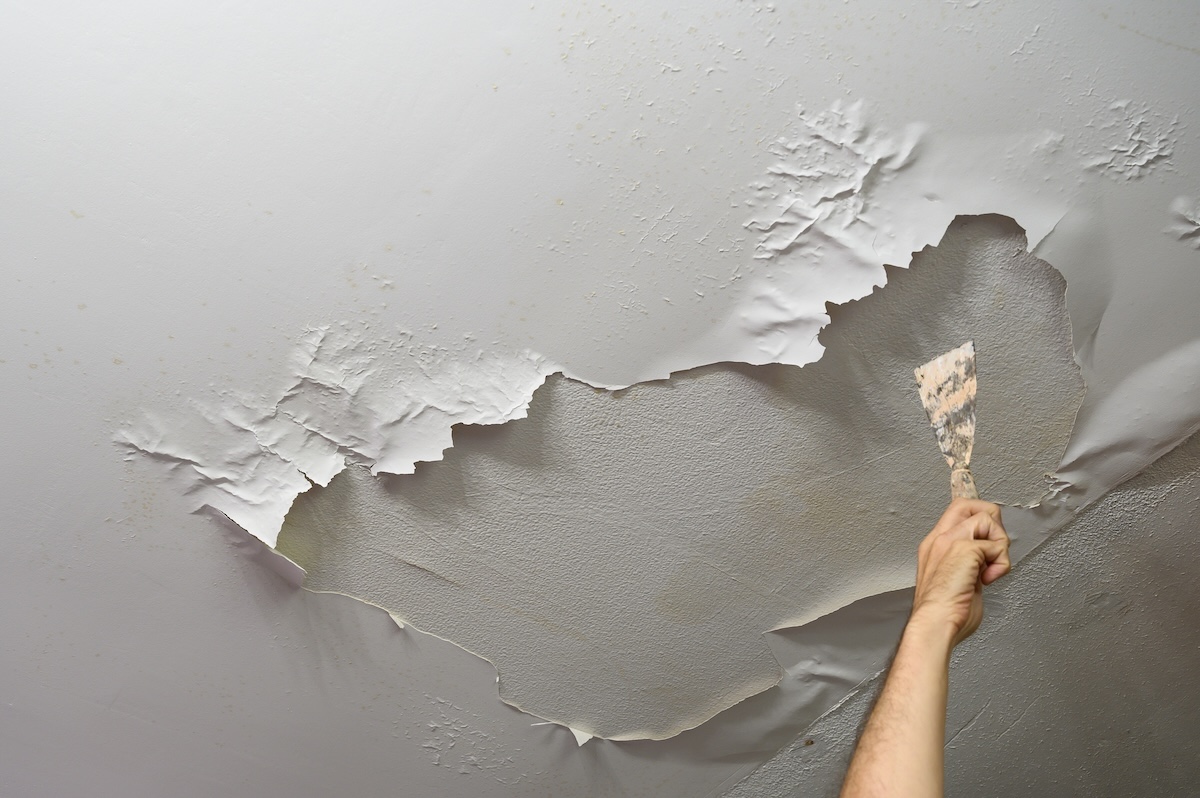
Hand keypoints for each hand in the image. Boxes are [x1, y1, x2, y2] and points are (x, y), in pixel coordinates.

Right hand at [911, 498, 1010, 647]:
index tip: (989, 541)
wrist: (934, 624)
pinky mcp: (964, 549)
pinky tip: (988, 579)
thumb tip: (987, 565)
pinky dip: (1001, 564)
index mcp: (935, 546)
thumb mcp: (954, 581)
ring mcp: (951, 541)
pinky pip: (996, 545)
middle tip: (992, 551)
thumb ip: (968, 566)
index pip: (957, 511)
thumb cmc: (944, 613)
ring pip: (988, 518)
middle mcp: (941, 538)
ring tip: (989, 570)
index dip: (979, 518)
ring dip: (1000, 546)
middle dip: (993, 524)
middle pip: (972, 505)